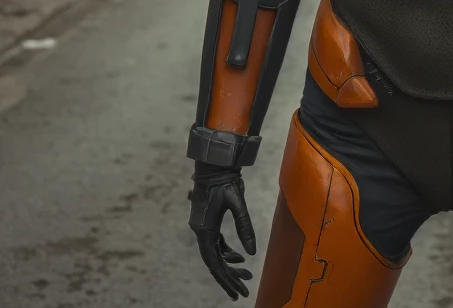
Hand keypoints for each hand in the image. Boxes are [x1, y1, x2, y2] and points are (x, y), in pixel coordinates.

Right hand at [189, 164, 257, 299]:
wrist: (215, 161)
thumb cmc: (225, 179)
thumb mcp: (237, 201)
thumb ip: (244, 226)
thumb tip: (252, 252)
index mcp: (205, 230)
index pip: (214, 263)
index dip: (226, 279)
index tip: (238, 292)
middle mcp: (201, 231)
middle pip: (214, 262)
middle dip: (229, 277)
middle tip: (243, 289)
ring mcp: (203, 226)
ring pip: (216, 253)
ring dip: (229, 265)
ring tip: (246, 274)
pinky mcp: (209, 221)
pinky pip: (217, 243)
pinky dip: (227, 252)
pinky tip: (239, 257)